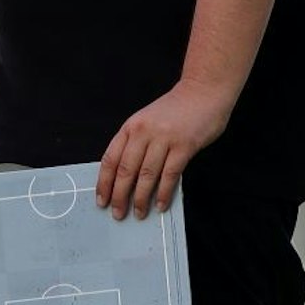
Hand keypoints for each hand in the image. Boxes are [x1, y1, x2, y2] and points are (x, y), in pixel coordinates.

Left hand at [96, 81, 233, 219]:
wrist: (203, 91)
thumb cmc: (175, 109)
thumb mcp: (146, 121)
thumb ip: (136, 143)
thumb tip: (126, 176)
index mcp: (130, 127)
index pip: (110, 158)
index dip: (104, 182)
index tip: (101, 198)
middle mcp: (143, 132)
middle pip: (125, 169)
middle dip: (119, 195)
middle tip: (117, 213)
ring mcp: (164, 138)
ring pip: (146, 175)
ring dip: (141, 198)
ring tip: (138, 213)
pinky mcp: (184, 146)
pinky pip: (170, 174)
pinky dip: (163, 192)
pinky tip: (160, 204)